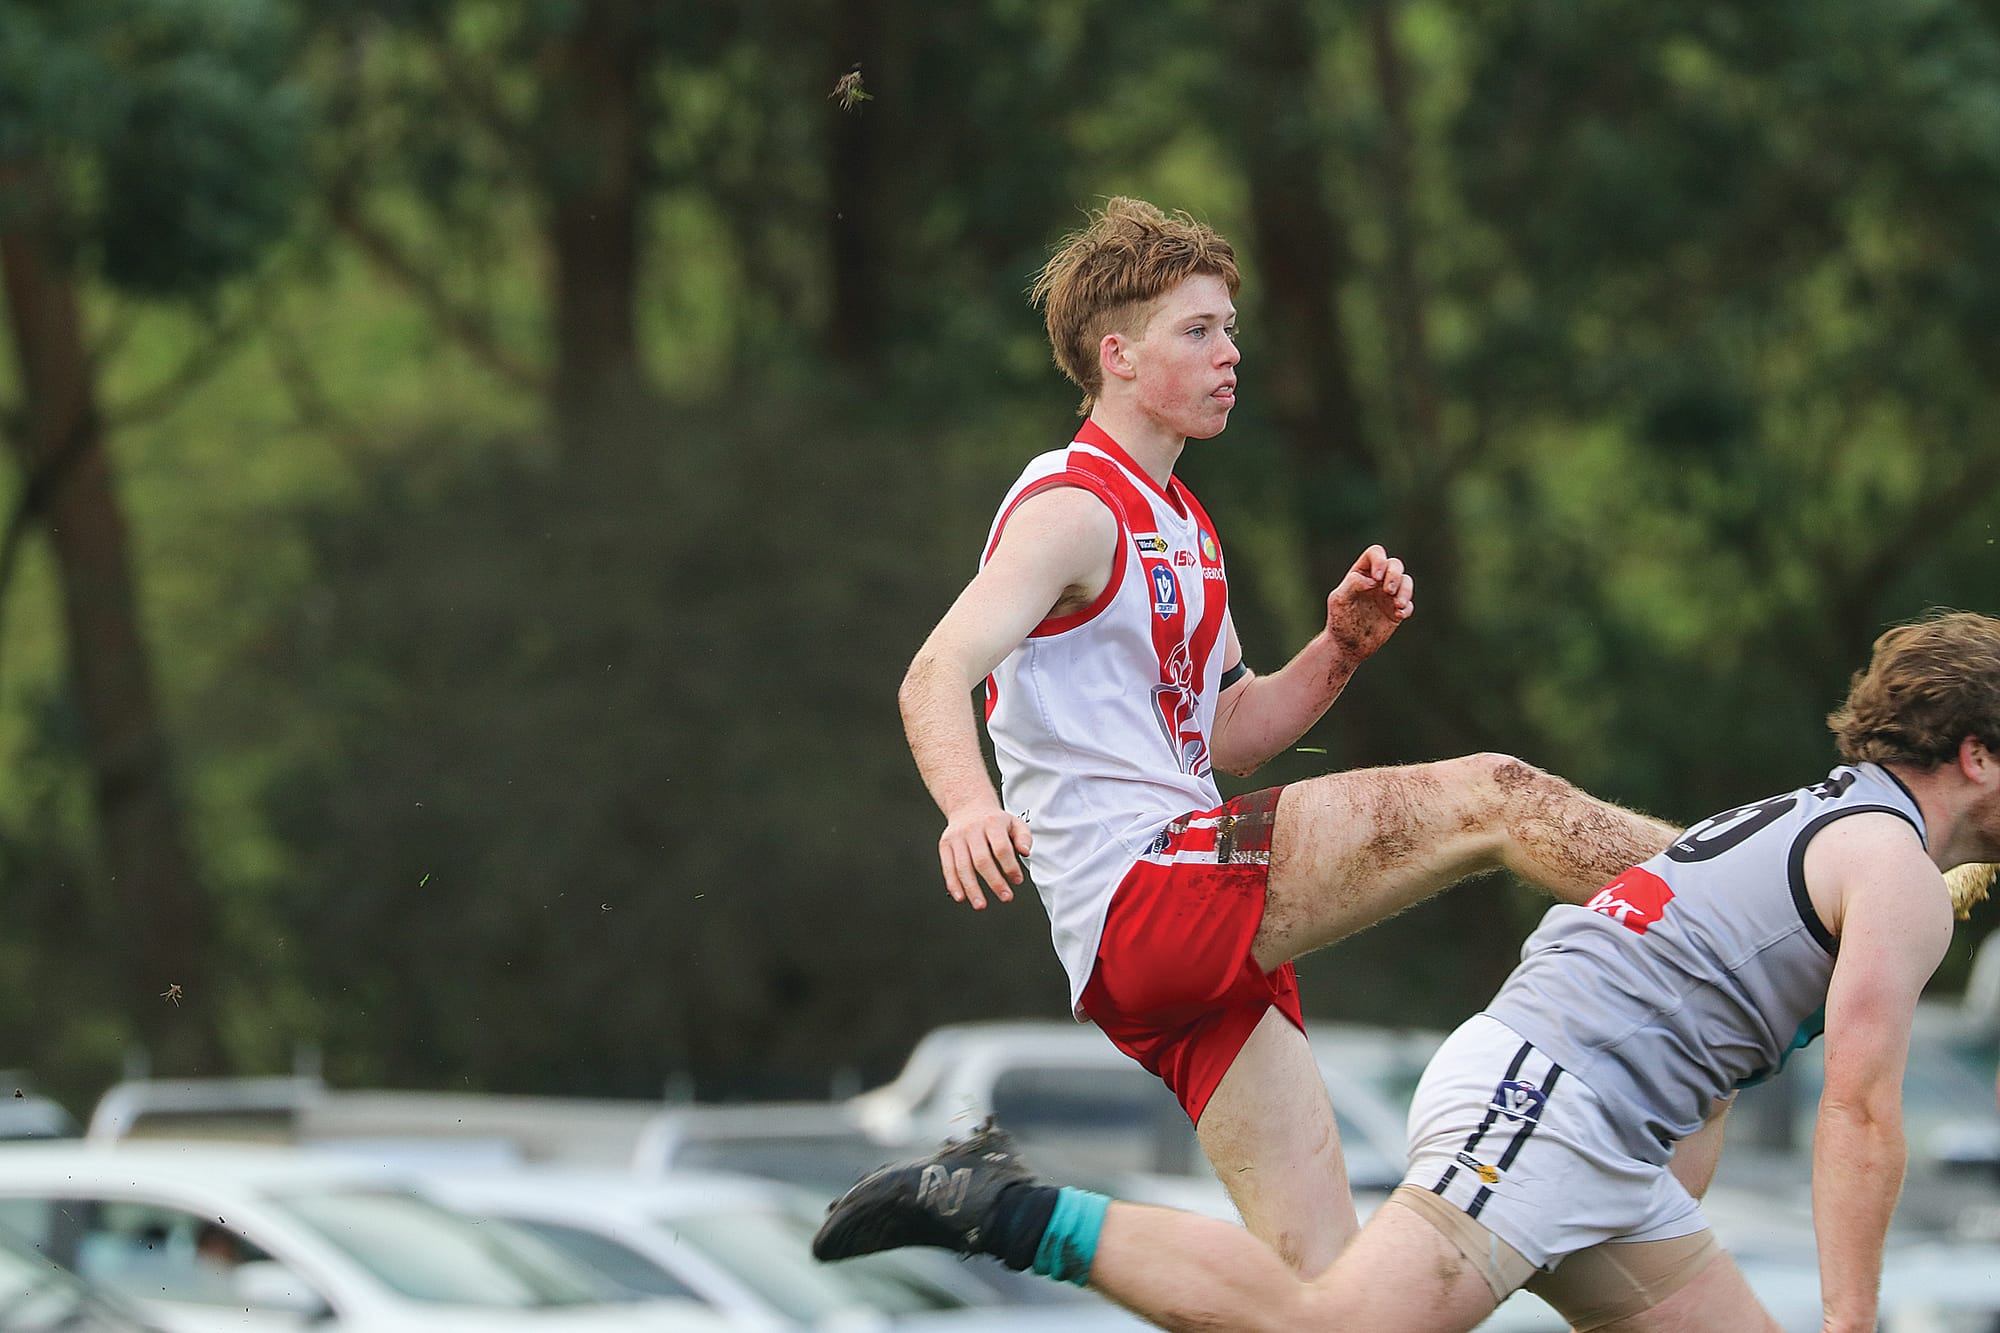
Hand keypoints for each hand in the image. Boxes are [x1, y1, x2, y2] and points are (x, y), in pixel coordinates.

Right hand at [938, 807, 1031, 909]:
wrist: (968, 806)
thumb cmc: (993, 820)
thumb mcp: (1014, 823)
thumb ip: (1024, 837)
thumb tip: (1025, 852)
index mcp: (991, 823)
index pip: (1001, 847)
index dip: (1009, 866)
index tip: (1017, 880)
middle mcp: (972, 829)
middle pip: (982, 860)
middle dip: (994, 882)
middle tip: (1005, 896)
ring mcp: (956, 837)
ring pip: (963, 866)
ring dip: (972, 888)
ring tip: (981, 904)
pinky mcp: (945, 845)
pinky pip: (948, 867)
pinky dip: (953, 884)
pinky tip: (961, 897)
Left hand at [1324, 544, 1413, 661]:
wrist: (1346, 645)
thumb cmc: (1339, 619)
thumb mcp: (1340, 600)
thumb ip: (1352, 585)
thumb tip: (1372, 581)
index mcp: (1361, 572)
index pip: (1375, 554)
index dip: (1380, 561)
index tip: (1376, 578)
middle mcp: (1377, 580)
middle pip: (1395, 565)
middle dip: (1394, 575)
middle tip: (1388, 590)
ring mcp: (1388, 595)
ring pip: (1406, 581)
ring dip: (1405, 590)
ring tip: (1398, 605)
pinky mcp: (1396, 611)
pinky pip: (1409, 604)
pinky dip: (1407, 607)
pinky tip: (1399, 615)